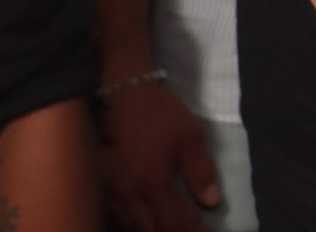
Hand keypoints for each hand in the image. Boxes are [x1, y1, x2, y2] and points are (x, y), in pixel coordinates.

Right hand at [97, 83, 220, 231]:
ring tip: (175, 222)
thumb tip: (212, 202)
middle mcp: (128, 195)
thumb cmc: (161, 115)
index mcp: (152, 184)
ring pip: (132, 226)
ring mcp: (112, 193)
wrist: (125, 97)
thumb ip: (201, 173)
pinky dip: (136, 222)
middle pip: (150, 230)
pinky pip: (119, 216)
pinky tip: (149, 215)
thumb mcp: (191, 138)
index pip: (171, 224)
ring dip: (154, 228)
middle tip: (192, 227)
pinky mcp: (104, 187)